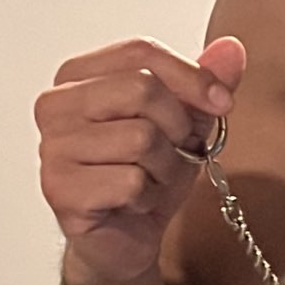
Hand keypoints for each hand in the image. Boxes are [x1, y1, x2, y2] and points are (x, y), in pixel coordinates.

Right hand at [36, 35, 246, 284]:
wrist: (129, 236)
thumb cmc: (149, 172)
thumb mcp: (187, 122)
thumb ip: (206, 82)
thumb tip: (231, 49)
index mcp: (78, 76)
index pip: (140, 53)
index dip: (191, 76)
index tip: (223, 102)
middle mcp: (55, 105)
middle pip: (141, 90)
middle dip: (177, 128)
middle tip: (173, 153)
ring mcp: (52, 147)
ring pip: (141, 139)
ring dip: (164, 168)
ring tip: (149, 180)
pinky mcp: (60, 189)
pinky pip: (131, 182)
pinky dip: (148, 196)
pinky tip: (133, 203)